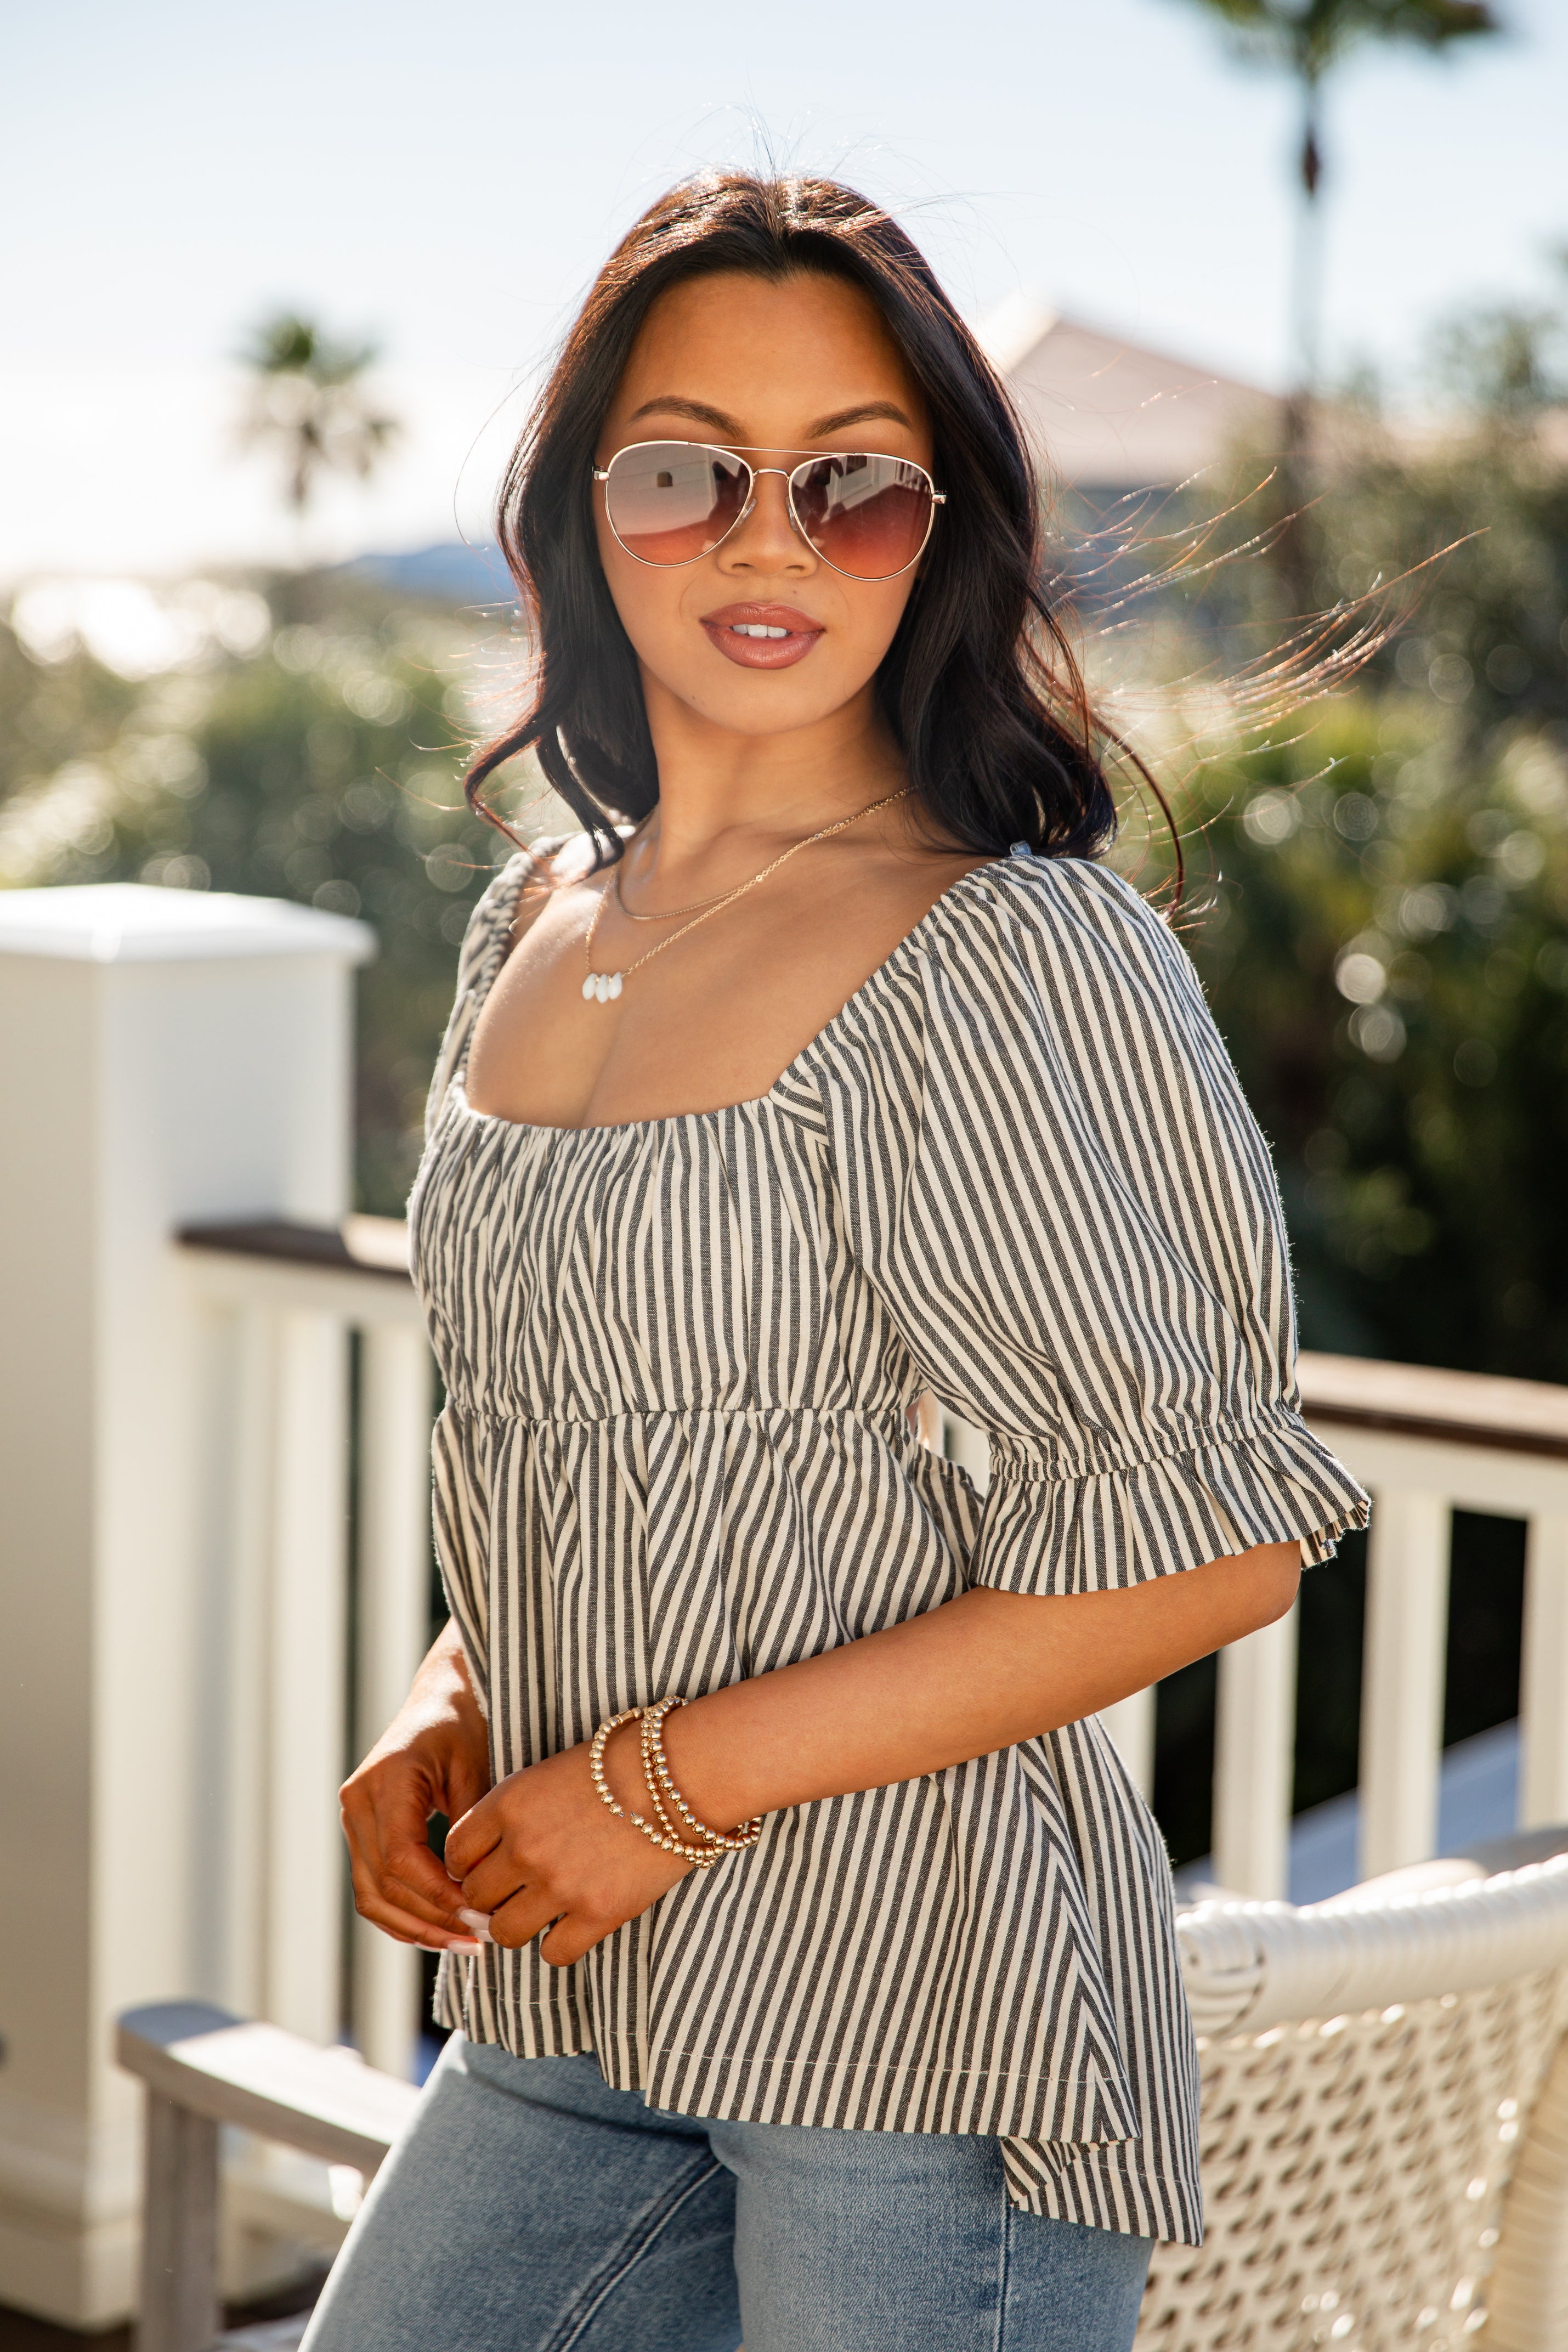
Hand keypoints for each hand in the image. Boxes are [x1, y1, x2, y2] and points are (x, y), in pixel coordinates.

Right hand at [341, 1623, 493, 1954]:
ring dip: (415, 1927)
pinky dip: (403, 1913)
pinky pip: (373, 1885)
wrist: (442, 1698)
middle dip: (430, 1920)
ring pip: (371, 1895)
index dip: (437, 1895)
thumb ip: (470, 1828)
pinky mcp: (361, 1830)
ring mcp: (353, 1817)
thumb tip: (476, 1892)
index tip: (478, 1913)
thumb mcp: (475, 1768)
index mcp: (384, 1781)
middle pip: (382, 1884)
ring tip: (463, 1943)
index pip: (400, 1858)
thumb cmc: (464, 1726)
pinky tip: (440, 1928)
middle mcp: (357, 1801)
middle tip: (478, 1940)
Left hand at [444, 1722, 691, 1967]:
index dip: (465, 1863)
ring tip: (539, 1910)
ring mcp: (560, 1885)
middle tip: (513, 1890)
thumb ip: (511, 1813)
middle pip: (475, 1897)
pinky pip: (553, 1953)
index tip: (484, 1865)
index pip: (455, 1852)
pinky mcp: (598, 1913)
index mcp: (508, 1804)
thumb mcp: (549, 1774)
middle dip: (490, 1896)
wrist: (683, 1773)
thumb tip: (485, 1859)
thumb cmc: (619, 1764)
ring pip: (505, 1932)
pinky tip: (574, 1922)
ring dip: (517, 1924)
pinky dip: (559, 1943)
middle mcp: (525, 1847)